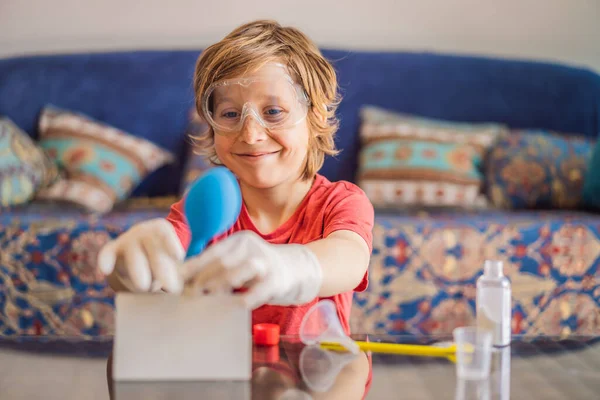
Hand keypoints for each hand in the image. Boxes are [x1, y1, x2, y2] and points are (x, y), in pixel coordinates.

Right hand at [97, 218, 184, 292]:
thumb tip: (194, 282)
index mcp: (161, 229)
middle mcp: (143, 232)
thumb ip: (186, 264)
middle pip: (152, 249)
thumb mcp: (175, 256)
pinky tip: (105, 270)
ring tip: (146, 287)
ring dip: (140, 272)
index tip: (179, 256)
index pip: (166, 234)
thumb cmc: (163, 256)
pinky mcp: (113, 250)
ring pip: (133, 256)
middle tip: (172, 287)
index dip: (172, 244)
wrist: (140, 249)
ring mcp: (127, 240)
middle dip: (161, 269)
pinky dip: (105, 260)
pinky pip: (106, 252)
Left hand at [180, 231, 322, 308]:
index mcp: (239, 241)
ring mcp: (266, 263)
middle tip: (188, 294)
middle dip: (201, 279)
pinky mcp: (277, 281)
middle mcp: (252, 248)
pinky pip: (256, 292)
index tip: (176, 280)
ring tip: (206, 298)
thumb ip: (217, 266)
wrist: (298, 270)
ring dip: (218, 286)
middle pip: (221, 262)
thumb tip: (184, 278)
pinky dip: (242, 300)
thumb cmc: (260, 269)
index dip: (192, 267)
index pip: (211, 252)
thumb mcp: (240, 260)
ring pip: (237, 272)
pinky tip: (231, 307)